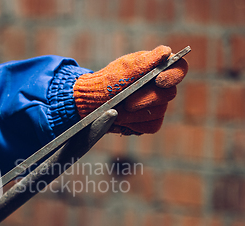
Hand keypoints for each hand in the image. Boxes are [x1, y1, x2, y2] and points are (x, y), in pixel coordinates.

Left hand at [73, 45, 187, 134]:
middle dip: (146, 99)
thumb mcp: (124, 69)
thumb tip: (166, 52)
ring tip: (118, 110)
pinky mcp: (150, 121)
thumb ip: (145, 62)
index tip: (158, 80)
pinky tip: (122, 119)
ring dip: (135, 114)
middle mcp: (161, 86)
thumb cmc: (108, 81)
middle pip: (169, 94)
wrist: (92, 102)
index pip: (180, 69)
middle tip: (127, 102)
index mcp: (158, 67)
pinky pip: (151, 126)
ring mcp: (158, 105)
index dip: (174, 76)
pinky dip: (135, 124)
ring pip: (158, 112)